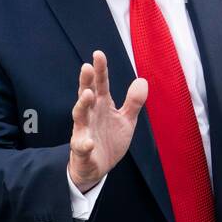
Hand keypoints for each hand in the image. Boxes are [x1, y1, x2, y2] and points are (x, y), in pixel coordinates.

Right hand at [68, 50, 146, 191]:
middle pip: (86, 95)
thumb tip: (142, 80)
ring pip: (79, 116)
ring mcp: (83, 132)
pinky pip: (81, 146)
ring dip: (82, 105)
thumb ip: (133, 102)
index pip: (100, 85)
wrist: (96, 167)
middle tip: (86, 67)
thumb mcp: (126, 120)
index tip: (98, 54)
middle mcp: (90, 115)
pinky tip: (88, 142)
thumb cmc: (109, 139)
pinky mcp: (82, 151)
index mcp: (101, 106)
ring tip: (87, 94)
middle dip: (86, 82)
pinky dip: (84, 144)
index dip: (100, 70)